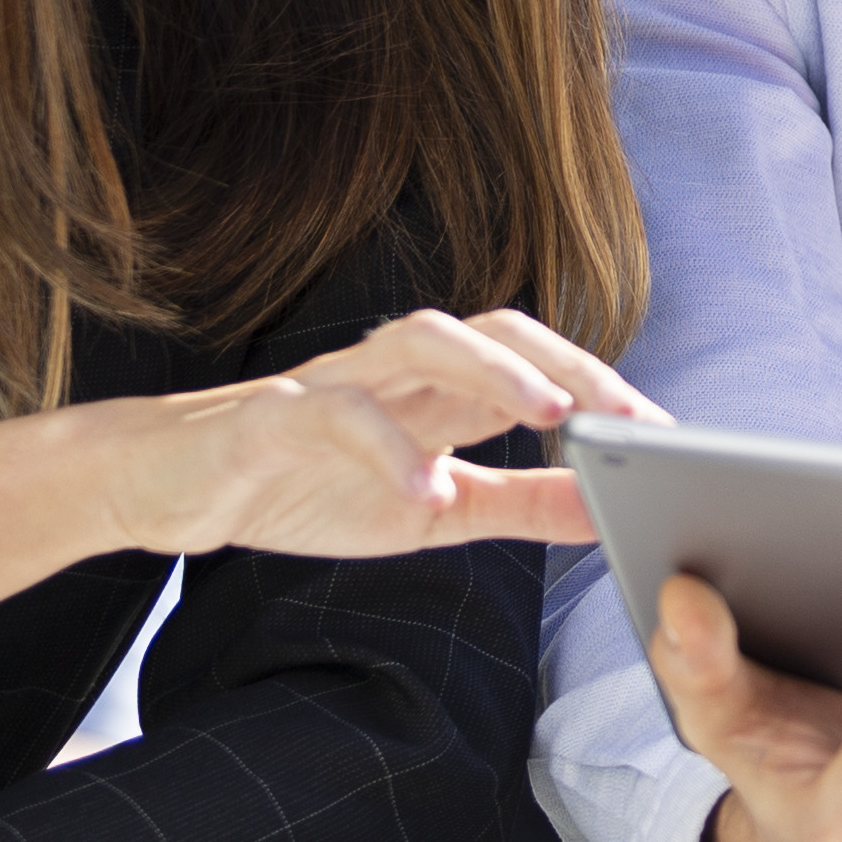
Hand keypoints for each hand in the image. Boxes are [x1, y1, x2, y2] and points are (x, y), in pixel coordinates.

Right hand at [92, 309, 656, 563]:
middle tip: (630, 420)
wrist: (174, 487)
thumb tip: (610, 506)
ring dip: (495, 373)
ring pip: (424, 340)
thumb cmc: (306, 486)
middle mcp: (397, 371)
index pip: (536, 363)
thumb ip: (519, 504)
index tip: (667, 436)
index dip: (603, 388)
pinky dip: (387, 449)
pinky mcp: (274, 415)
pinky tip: (424, 492)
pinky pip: (338, 414)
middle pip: (496, 330)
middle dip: (569, 366)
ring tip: (551, 419)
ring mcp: (335, 382)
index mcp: (440, 392)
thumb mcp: (432, 511)